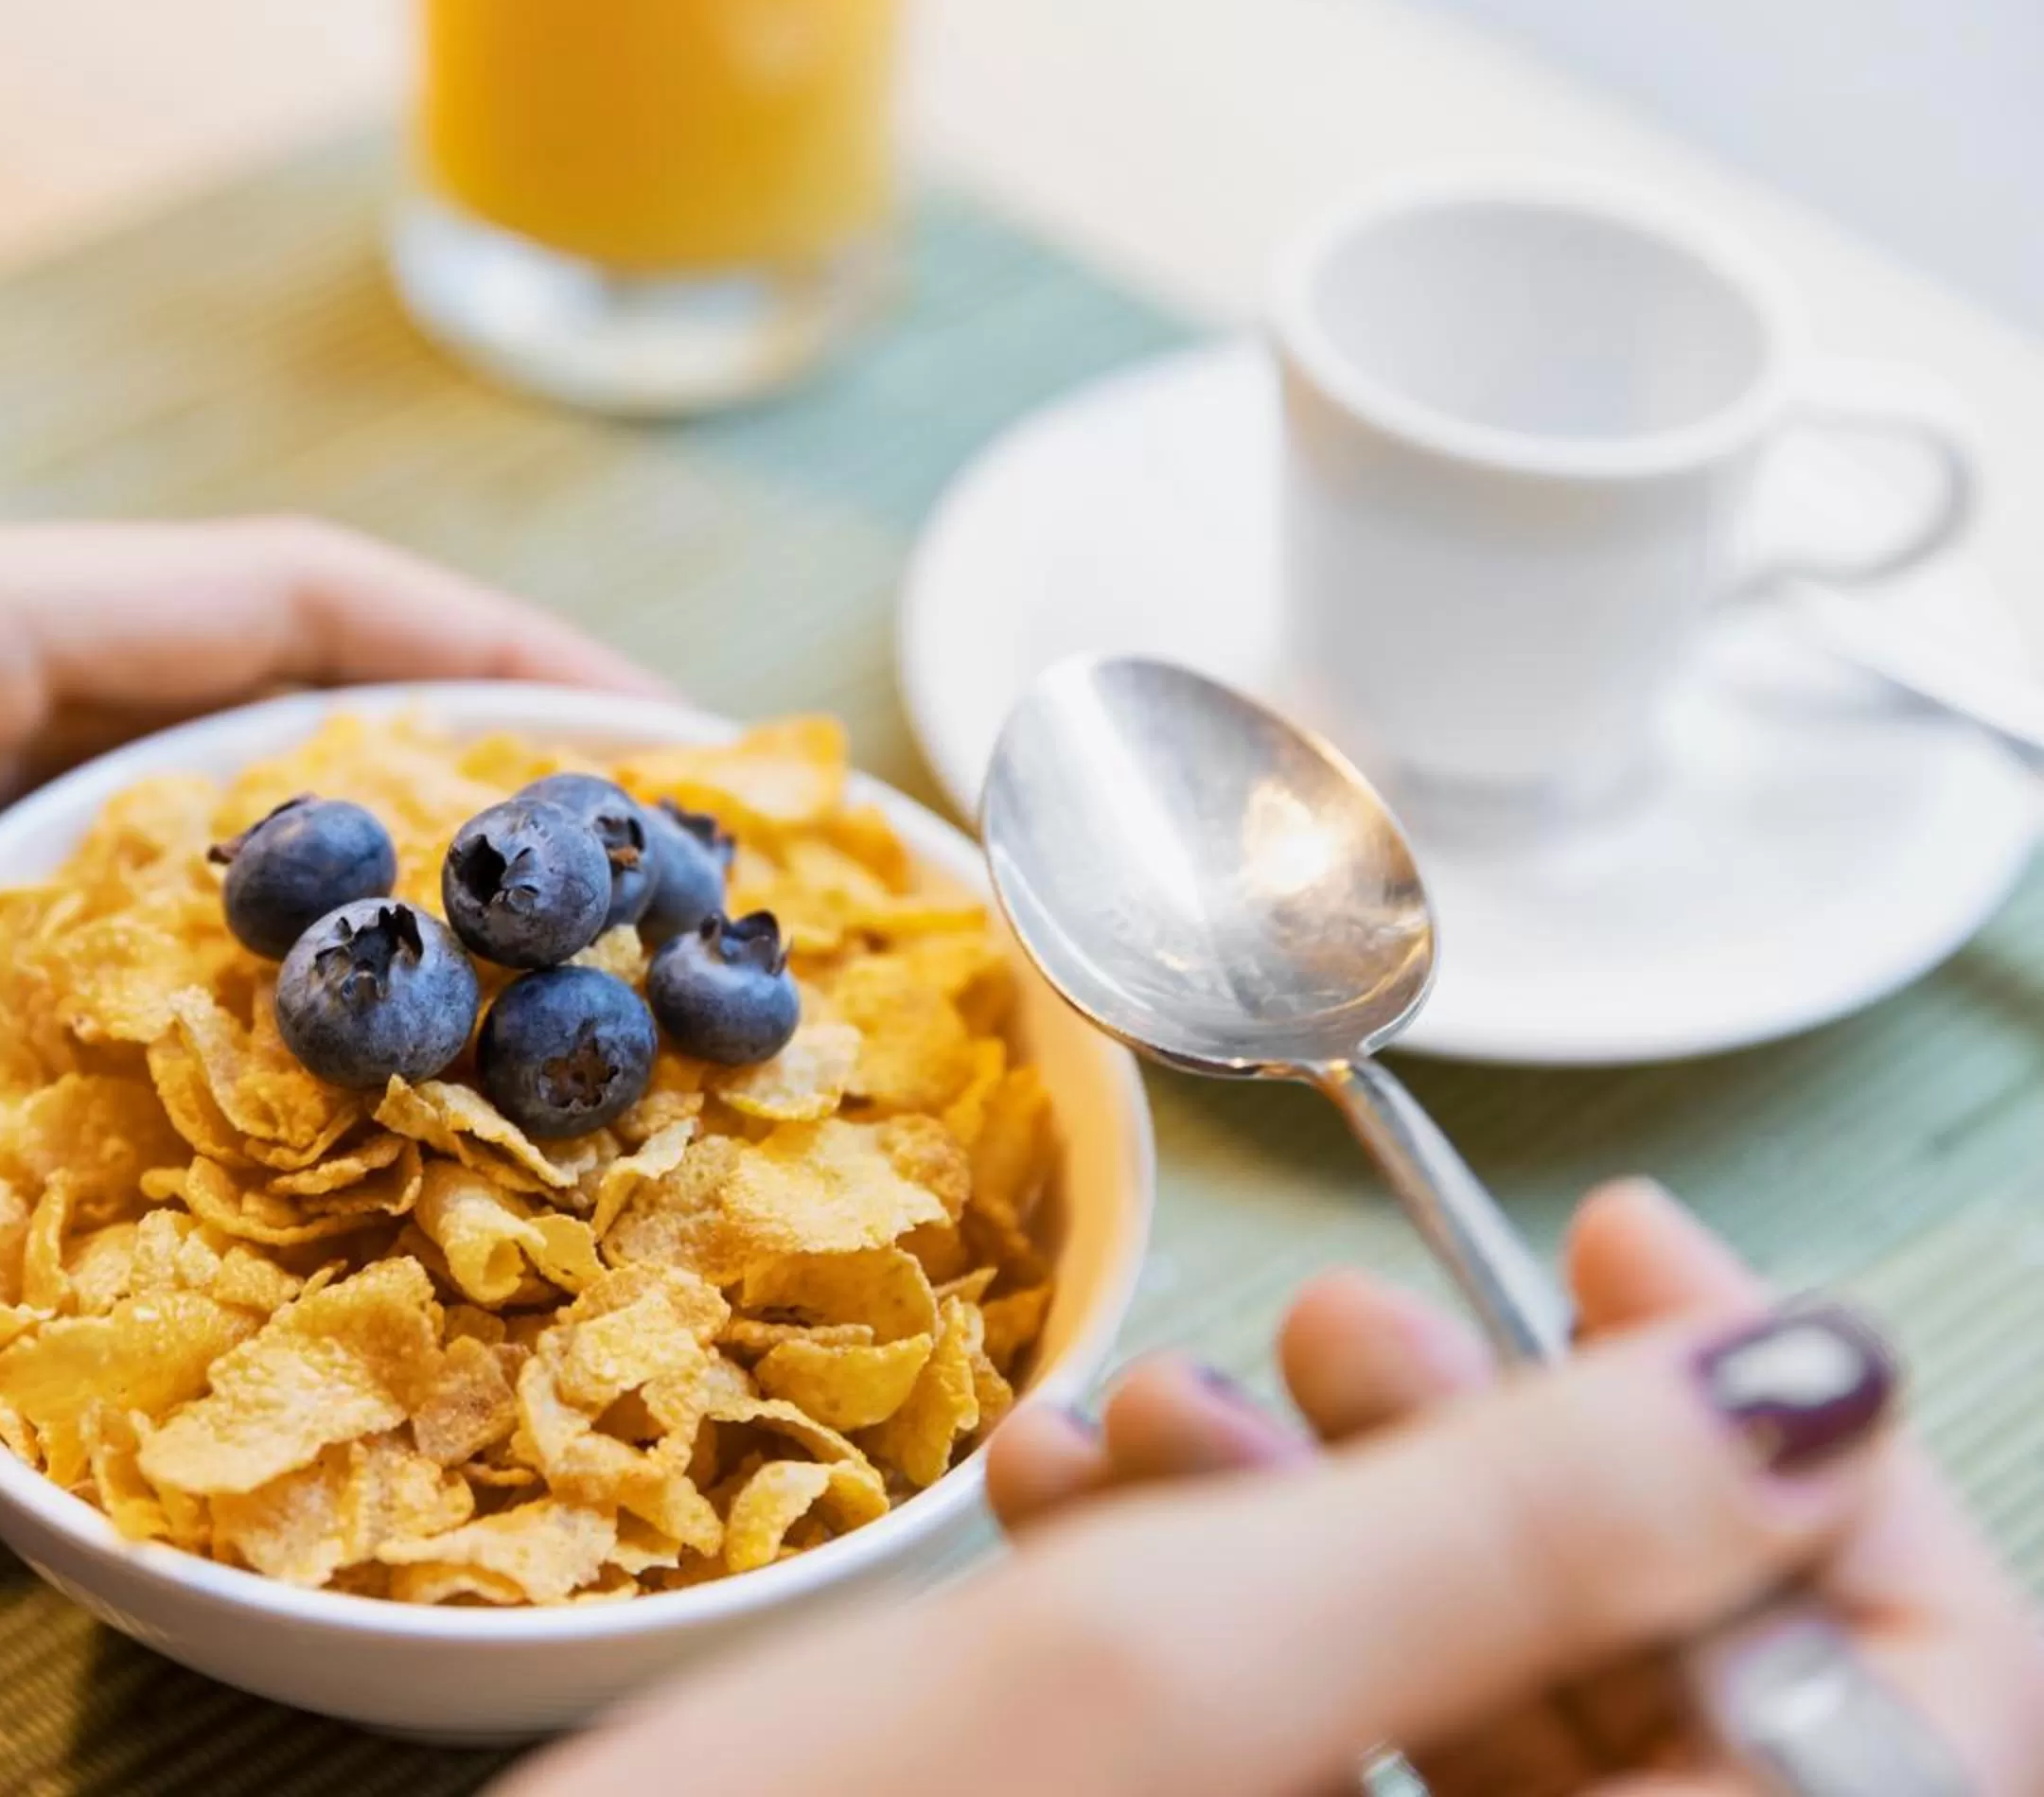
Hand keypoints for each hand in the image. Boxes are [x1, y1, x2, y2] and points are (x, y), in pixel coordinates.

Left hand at [0, 519, 659, 1579]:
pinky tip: (253, 1145)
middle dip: (460, 824)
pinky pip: (50, 973)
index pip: (269, 609)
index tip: (671, 758)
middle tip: (649, 950)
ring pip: (170, 863)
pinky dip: (170, 1039)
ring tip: (507, 1065)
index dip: (489, 666)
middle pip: (265, 737)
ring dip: (331, 944)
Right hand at [518, 1182, 2043, 1795]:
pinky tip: (1075, 1492)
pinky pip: (1314, 1758)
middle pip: (1678, 1704)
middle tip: (1351, 1313)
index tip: (1630, 1245)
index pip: (1915, 1742)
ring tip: (1157, 1400)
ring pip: (1468, 1718)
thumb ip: (1526, 1537)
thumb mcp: (1163, 1684)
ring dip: (1332, 1515)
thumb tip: (1815, 1376)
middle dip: (1511, 1462)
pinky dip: (1219, 1602)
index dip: (1817, 1479)